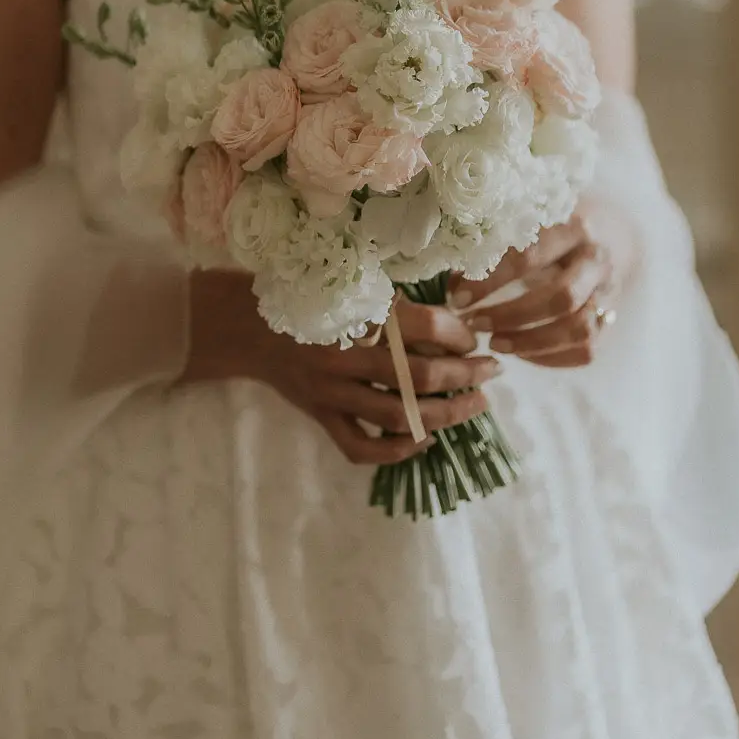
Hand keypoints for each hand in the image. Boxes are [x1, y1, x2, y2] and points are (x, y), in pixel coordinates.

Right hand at [181, 269, 500, 464]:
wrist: (247, 324)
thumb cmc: (310, 298)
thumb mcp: (352, 287)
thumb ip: (397, 303)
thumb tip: (457, 320)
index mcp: (356, 313)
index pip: (425, 327)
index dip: (459, 335)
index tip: (474, 338)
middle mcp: (344, 354)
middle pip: (420, 377)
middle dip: (466, 376)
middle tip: (491, 371)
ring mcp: (330, 392)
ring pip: (398, 417)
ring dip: (446, 415)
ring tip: (474, 406)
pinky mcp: (320, 416)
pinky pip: (360, 447)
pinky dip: (395, 451)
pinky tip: (422, 441)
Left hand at [450, 198, 636, 368]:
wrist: (615, 231)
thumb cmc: (558, 224)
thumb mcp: (531, 219)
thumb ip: (497, 246)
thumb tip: (453, 283)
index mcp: (572, 225)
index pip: (530, 258)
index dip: (490, 282)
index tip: (458, 298)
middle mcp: (596, 259)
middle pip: (560, 297)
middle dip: (512, 316)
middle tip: (475, 324)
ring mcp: (608, 291)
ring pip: (577, 328)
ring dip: (532, 343)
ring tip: (495, 344)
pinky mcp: (612, 317)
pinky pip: (587, 349)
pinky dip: (553, 358)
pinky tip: (523, 354)